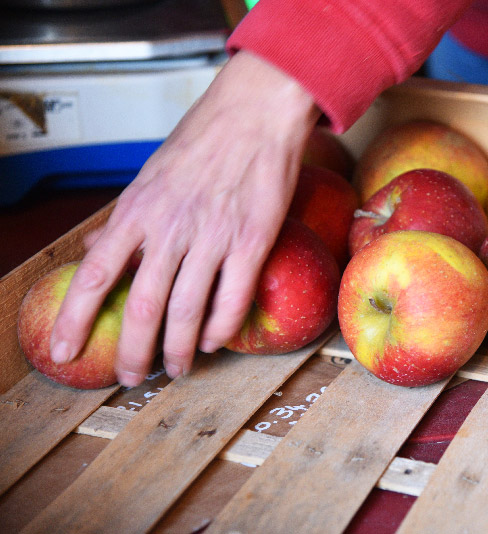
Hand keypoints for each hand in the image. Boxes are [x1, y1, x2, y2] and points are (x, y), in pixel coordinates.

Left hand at [49, 50, 320, 386]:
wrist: (253, 113)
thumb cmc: (203, 140)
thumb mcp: (150, 175)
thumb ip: (128, 217)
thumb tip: (100, 245)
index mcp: (138, 210)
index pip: (96, 275)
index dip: (76, 319)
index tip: (64, 350)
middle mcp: (171, 228)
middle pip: (144, 307)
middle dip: (134, 352)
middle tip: (131, 377)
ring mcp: (213, 236)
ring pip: (188, 311)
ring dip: (178, 350)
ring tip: (175, 368)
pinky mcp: (253, 241)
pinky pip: (233, 298)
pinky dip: (220, 328)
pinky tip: (212, 341)